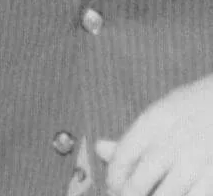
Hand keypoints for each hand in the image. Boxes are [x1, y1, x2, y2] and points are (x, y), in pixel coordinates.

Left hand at [98, 74, 212, 195]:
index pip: (123, 155)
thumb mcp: (161, 114)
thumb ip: (134, 135)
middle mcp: (173, 142)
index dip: (114, 176)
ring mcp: (196, 162)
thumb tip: (99, 149)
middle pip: (140, 181)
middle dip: (129, 194)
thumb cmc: (192, 109)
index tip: (112, 185)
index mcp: (155, 121)